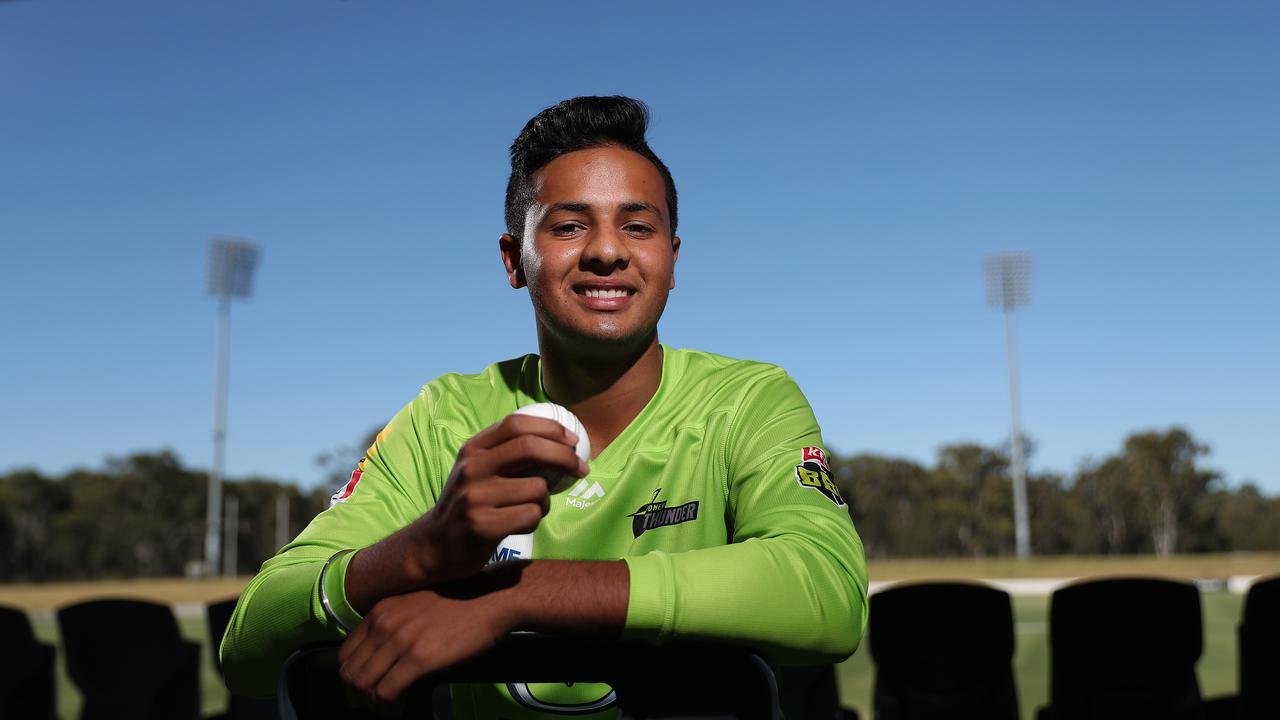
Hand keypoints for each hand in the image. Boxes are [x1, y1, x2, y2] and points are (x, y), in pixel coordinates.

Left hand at [337, 576, 518, 703]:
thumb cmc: (460, 599)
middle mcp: (383, 624)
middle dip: (356, 694)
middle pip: (349, 671)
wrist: (490, 598)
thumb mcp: (415, 603)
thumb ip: (395, 621)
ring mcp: (399, 641)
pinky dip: (388, 706)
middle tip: (371, 705)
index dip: (351, 675)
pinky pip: (386, 692)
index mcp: (380, 610)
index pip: (345, 652)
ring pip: (363, 684)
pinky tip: (399, 707)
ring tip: (385, 708)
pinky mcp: (418, 659)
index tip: (365, 688)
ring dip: (370, 702)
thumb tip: (385, 654)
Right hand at [407, 414, 587, 583]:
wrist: (434, 544)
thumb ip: (508, 452)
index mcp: (473, 448)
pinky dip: (535, 520)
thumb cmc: (469, 503)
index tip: (573, 441)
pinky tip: (519, 524)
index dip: (551, 428)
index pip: (517, 424)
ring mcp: (475, 497)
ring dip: (546, 501)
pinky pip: (530, 516)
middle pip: (530, 447)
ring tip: (532, 508)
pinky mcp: (481, 525)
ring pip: (537, 488)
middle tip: (581, 469)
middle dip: (564, 456)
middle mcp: (472, 468)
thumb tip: (560, 440)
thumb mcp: (479, 469)